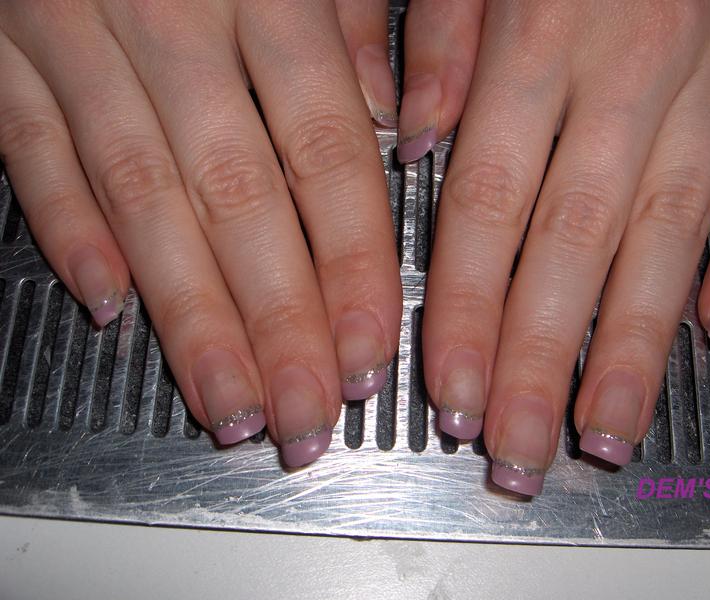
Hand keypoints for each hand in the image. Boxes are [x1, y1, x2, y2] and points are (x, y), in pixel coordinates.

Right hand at [0, 0, 402, 465]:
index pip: (324, 154)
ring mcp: (72, 32)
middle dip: (274, 323)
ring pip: (139, 197)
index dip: (349, 264)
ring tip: (226, 401)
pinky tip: (106, 303)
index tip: (367, 353)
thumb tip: (382, 113)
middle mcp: (169, 17)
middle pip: (236, 200)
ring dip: (185, 314)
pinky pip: (30, 146)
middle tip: (301, 418)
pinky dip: (67, 226)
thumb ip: (344, 16)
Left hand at [399, 0, 709, 493]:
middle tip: (516, 450)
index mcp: (543, 35)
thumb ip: (439, 39)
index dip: (466, 310)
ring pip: (671, 238)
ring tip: (604, 432)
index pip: (489, 206)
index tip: (449, 393)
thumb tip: (416, 139)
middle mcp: (631, 72)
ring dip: (635, 346)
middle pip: (575, 246)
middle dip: (542, 362)